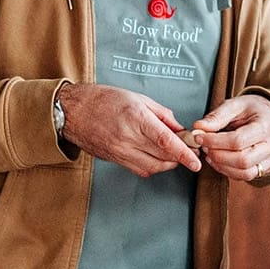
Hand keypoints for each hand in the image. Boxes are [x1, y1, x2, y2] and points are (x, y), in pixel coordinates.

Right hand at [56, 83, 202, 176]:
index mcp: (136, 118)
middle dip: (180, 157)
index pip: (165, 142)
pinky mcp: (115, 160)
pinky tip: (155, 156)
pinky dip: (153, 166)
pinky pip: (140, 170)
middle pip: (163, 156)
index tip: (196, 162)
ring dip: (167, 163)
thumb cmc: (104, 99)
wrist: (73, 111)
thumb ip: (162, 115)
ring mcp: (120, 152)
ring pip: (153, 167)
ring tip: (173, 153)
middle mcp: (128, 138)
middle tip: (191, 151)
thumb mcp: (137, 98)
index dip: (184, 154)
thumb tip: (180, 130)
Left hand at [186, 94, 269, 181]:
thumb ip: (217, 116)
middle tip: (203, 147)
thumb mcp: (235, 104)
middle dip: (217, 155)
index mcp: (266, 125)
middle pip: (242, 160)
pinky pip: (246, 176)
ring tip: (209, 154)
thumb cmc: (251, 109)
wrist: (269, 117)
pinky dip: (228, 171)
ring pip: (244, 172)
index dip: (214, 141)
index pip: (238, 140)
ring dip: (221, 165)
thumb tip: (198, 128)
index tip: (199, 137)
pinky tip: (218, 160)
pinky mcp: (267, 168)